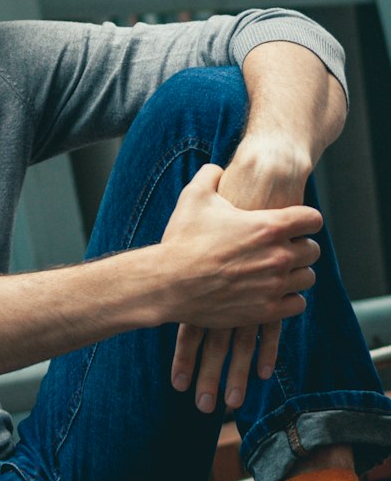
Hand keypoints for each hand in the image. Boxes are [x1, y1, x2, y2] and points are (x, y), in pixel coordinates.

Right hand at [161, 159, 319, 409]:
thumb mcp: (194, 197)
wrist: (168, 283)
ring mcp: (274, 286)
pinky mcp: (266, 310)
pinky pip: (297, 304)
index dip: (304, 218)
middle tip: (281, 247)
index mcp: (269, 226)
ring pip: (307, 278)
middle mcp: (278, 256)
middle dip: (300, 246)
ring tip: (276, 270)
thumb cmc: (182, 239)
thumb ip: (211, 175)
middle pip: (313, 250)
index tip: (294, 222)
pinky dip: (288, 298)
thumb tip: (218, 170)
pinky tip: (272, 290)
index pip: (313, 219)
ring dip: (295, 273)